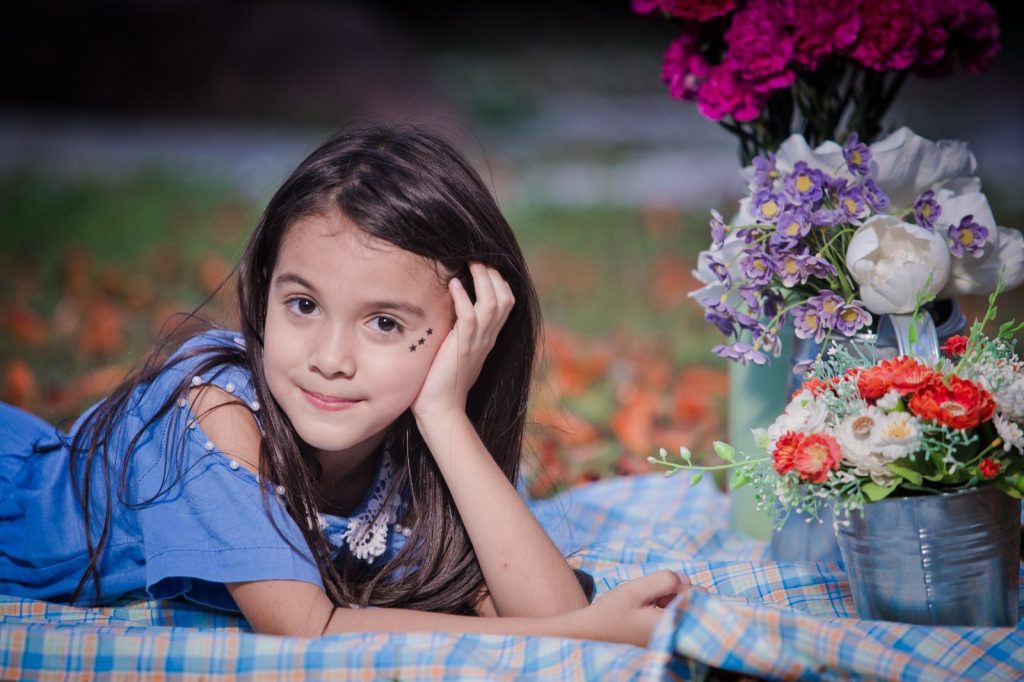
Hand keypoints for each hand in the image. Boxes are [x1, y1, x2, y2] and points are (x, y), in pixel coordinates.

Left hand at [411, 263, 514, 423]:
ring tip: (470, 263)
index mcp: (488, 338)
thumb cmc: (441, 382)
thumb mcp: (456, 351)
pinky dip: (463, 297)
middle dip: (494, 275)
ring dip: (482, 280)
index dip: (498, 281)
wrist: (441, 408)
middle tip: (478, 259)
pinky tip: (453, 284)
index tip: (484, 266)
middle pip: (505, 298)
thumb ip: (459, 332)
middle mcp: (487, 337)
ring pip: (493, 302)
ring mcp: (477, 342)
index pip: (506, 303)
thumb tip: (449, 311)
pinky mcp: (463, 346)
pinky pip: (470, 316)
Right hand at [567, 570, 689, 646]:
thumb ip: (665, 580)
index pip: (698, 597)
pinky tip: (648, 610)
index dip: (680, 585)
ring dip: (669, 600)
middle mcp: (676, 636)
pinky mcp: (665, 638)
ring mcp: (671, 639)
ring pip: (684, 608)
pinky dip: (665, 609)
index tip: (660, 590)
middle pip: (693, 603)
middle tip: (652, 598)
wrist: (592, 631)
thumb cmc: (613, 611)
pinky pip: (675, 616)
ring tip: (647, 604)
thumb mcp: (636, 589)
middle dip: (676, 593)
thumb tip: (686, 580)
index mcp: (673, 625)